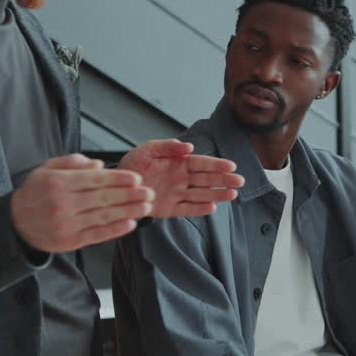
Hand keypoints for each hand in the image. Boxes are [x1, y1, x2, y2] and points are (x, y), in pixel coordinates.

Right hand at [11, 154, 153, 251]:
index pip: (94, 180)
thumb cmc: (35, 193)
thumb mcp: (47, 169)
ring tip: (146, 207)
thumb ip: (73, 163)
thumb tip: (99, 165)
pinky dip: (115, 230)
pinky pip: (97, 235)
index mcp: (58, 183)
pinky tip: (131, 224)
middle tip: (149, 192)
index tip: (135, 178)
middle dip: (129, 195)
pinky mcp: (70, 241)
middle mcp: (62, 204)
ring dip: (128, 212)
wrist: (15, 223)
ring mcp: (67, 225)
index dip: (118, 179)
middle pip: (103, 198)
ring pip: (103, 217)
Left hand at [118, 140, 243, 217]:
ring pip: (201, 195)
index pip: (201, 163)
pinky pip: (186, 209)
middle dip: (223, 180)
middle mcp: (180, 179)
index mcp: (178, 163)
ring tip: (232, 195)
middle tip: (239, 181)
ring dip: (217, 194)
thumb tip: (188, 146)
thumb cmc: (132, 165)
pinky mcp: (168, 209)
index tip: (231, 165)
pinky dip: (198, 209)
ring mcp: (176, 194)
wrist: (117, 185)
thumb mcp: (148, 149)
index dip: (216, 164)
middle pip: (206, 179)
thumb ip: (168, 147)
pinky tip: (212, 208)